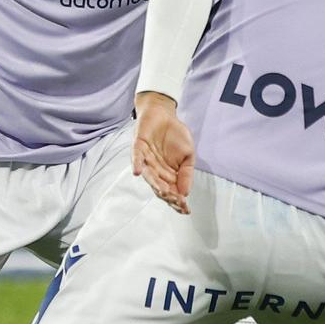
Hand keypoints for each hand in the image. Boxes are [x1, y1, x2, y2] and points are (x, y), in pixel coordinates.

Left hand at [132, 91, 196, 212]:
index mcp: (168, 174)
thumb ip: (186, 173)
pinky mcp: (138, 147)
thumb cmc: (176, 135)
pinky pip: (136, 157)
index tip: (185, 209)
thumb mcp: (188, 155)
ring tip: (163, 191)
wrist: (164, 114)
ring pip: (149, 175)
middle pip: (160, 187)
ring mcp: (146, 160)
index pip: (172, 191)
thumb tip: (186, 193)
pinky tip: (139, 172)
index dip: (178, 201)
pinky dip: (137, 164)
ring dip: (155, 184)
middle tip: (176, 201)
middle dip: (168, 195)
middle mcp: (156, 171)